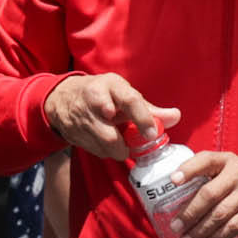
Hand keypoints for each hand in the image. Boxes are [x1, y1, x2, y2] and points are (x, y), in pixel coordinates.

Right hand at [44, 73, 181, 159]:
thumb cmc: (103, 94)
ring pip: (103, 145)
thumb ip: (150, 109)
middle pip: (110, 134)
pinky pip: (94, 150)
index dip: (143, 119)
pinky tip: (105, 143)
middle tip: (131, 148)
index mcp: (110, 86)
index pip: (129, 101)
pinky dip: (104, 151)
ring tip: (120, 146)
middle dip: (123, 146)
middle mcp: (93, 101)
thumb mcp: (123, 94)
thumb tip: (175, 117)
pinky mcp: (72, 133)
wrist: (62, 97)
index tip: (152, 134)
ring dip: (115, 151)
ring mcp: (81, 119)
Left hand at [165, 152, 237, 237]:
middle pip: (209, 195)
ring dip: (199, 231)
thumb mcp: (223, 166)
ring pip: (219, 215)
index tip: (173, 181)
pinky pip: (232, 228)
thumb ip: (202, 172)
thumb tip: (172, 189)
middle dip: (189, 214)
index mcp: (226, 160)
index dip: (189, 170)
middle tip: (175, 227)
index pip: (206, 160)